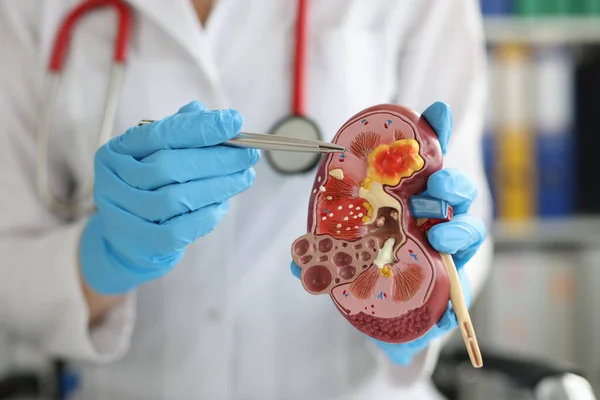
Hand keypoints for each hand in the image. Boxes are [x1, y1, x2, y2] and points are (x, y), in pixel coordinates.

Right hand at [80, 101, 259, 294]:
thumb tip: (203, 110)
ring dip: (219, 186)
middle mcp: (114, 181)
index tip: (234, 122)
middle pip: (170, 166)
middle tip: (248, 156)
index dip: (200, 127)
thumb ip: (177, 132)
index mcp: (117, 152)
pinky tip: (223, 204)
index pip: (160, 133)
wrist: (126, 241)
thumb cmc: (146, 190)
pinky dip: (208, 214)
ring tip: (244, 177)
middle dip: (217, 159)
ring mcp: (125, 214)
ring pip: (177, 198)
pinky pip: (181, 228)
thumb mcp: (154, 156)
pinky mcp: (142, 242)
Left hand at [290, 102, 485, 364]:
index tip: (436, 112)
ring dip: (458, 226)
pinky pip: (465, 274)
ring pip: (467, 227)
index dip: (435, 133)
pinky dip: (459, 275)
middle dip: (451, 181)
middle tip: (436, 184)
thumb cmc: (365, 266)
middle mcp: (432, 217)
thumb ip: (321, 250)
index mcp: (407, 198)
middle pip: (454, 190)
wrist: (381, 311)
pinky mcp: (452, 280)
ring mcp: (446, 247)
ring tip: (439, 234)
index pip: (426, 160)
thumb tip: (294, 260)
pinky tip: (447, 276)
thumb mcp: (338, 248)